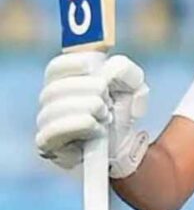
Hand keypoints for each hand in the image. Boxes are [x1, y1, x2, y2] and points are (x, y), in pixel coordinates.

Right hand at [36, 52, 150, 178]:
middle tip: (109, 100)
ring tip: (106, 116)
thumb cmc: (122, 112)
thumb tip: (107, 64)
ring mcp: (46, 122)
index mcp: (65, 80)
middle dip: (91, 89)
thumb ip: (123, 68)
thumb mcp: (132, 85)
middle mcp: (49, 100)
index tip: (94, 66)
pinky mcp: (46, 144)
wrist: (127, 146)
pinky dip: (82, 126)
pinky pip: (53, 130)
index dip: (73, 63)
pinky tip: (98, 129)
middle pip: (57, 87)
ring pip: (56, 108)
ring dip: (90, 108)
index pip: (56, 67)